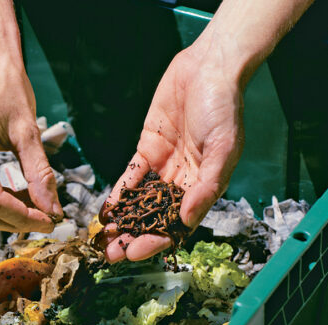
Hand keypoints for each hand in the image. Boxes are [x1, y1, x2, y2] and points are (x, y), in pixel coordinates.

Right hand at [0, 53, 62, 232]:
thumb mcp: (28, 131)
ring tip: (34, 207)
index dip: (22, 217)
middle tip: (44, 219)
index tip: (49, 221)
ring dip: (3, 213)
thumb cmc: (4, 83)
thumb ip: (40, 174)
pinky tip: (17, 195)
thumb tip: (52, 209)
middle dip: (12, 221)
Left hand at [101, 45, 243, 262]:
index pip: (177, 223)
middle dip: (133, 237)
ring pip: (140, 201)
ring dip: (123, 220)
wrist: (207, 68)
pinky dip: (119, 193)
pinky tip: (106, 209)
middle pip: (155, 217)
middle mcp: (182, 182)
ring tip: (104, 239)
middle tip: (111, 255)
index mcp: (202, 187)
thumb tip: (187, 221)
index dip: (156, 241)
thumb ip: (206, 187)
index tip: (134, 254)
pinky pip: (131, 176)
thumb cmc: (223, 108)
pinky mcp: (147, 150)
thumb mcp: (223, 149)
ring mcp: (163, 167)